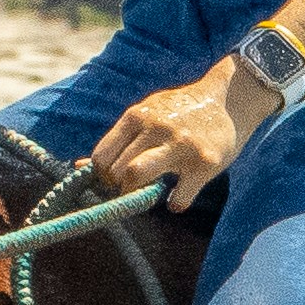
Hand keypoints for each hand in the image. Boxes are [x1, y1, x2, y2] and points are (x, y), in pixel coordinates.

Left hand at [89, 59, 271, 204]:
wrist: (226, 101)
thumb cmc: (178, 114)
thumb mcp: (145, 117)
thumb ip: (117, 140)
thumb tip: (78, 166)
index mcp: (137, 116)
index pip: (102, 156)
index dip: (104, 176)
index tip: (116, 180)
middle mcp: (156, 127)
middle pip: (117, 170)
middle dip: (120, 187)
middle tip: (133, 188)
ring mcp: (180, 145)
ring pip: (136, 177)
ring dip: (137, 195)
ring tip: (149, 193)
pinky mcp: (204, 163)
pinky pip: (178, 198)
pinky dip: (176, 203)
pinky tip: (180, 196)